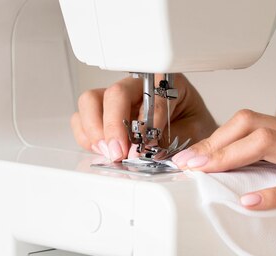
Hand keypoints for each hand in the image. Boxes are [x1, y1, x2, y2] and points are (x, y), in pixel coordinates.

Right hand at [70, 74, 216, 160]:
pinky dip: (87, 137)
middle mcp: (137, 86)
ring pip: (91, 102)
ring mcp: (118, 100)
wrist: (193, 132)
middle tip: (120, 152)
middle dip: (113, 126)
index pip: (149, 96)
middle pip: (114, 94)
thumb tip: (146, 150)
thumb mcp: (193, 132)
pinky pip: (82, 119)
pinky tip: (102, 150)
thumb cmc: (192, 126)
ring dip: (95, 130)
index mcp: (165, 83)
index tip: (145, 144)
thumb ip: (171, 140)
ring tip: (110, 152)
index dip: (145, 123)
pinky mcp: (103, 114)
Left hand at [171, 110, 275, 228]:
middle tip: (188, 163)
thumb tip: (251, 176)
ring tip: (205, 172)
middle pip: (251, 124)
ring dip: (231, 156)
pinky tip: (250, 201)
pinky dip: (272, 193)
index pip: (250, 124)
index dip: (217, 138)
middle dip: (214, 143)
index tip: (193, 156)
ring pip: (269, 143)